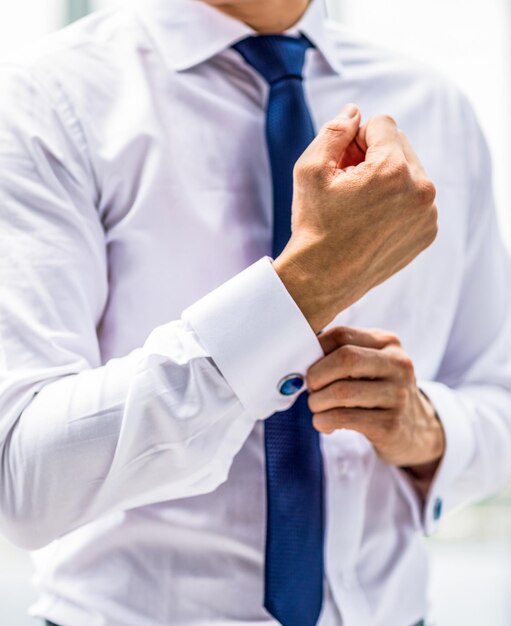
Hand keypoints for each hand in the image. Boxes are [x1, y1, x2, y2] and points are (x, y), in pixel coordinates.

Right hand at [273, 104, 437, 332]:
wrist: (322, 279)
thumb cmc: (314, 225)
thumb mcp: (310, 169)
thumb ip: (335, 130)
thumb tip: (355, 112)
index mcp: (393, 170)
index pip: (382, 123)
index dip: (355, 139)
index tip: (342, 164)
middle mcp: (420, 190)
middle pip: (400, 144)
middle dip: (374, 155)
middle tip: (348, 184)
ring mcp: (428, 214)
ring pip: (410, 172)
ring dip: (387, 177)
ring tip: (359, 204)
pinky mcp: (427, 232)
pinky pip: (416, 200)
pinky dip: (397, 202)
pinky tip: (372, 221)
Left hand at [306, 326, 444, 469]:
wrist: (418, 430)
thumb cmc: (379, 391)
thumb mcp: (372, 364)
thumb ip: (343, 354)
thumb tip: (299, 356)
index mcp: (388, 343)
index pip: (342, 334)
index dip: (314, 349)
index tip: (306, 365)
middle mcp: (398, 365)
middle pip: (345, 359)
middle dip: (316, 375)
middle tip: (310, 388)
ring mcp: (397, 395)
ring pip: (342, 391)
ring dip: (317, 402)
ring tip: (316, 407)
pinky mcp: (391, 425)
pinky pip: (344, 418)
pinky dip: (324, 420)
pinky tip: (324, 423)